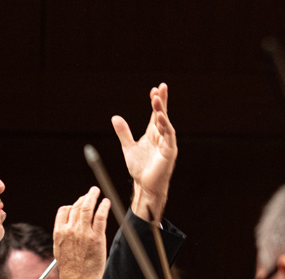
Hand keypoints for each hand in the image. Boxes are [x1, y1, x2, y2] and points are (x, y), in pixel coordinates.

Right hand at [53, 186, 110, 278]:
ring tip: (97, 192)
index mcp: (59, 233)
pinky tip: (106, 203)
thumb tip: (69, 227)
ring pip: (87, 208)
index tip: (79, 204)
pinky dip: (103, 207)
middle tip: (91, 192)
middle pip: (77, 207)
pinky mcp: (96, 237)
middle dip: (85, 197)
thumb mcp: (59, 250)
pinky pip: (100, 217)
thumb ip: (64, 236)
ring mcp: (83, 233)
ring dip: (93, 197)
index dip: (72, 205)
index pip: (64, 211)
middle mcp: (70, 230)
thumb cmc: (71, 269)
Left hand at [112, 83, 177, 221]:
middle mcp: (162, 136)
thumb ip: (123, 132)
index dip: (156, 102)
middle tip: (160, 88)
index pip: (156, 114)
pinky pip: (169, 136)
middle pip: (162, 115)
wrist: (145, 186)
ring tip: (157, 100)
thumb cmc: (140, 168)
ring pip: (166, 124)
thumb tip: (115, 117)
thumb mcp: (128, 147)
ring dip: (162, 111)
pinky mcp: (169, 152)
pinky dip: (165, 127)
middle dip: (162, 101)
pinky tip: (160, 118)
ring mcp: (167, 143)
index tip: (154, 89)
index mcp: (153, 134)